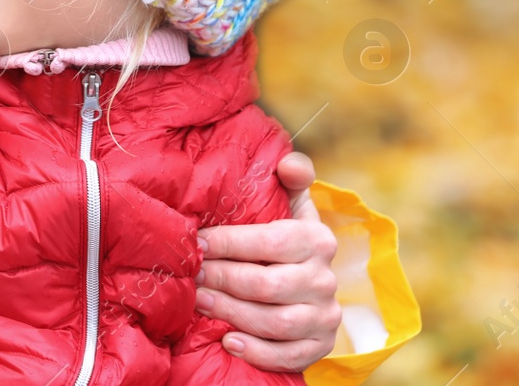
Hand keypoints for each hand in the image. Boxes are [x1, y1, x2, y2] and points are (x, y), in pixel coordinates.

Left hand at [195, 151, 341, 371]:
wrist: (310, 288)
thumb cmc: (288, 240)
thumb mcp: (293, 207)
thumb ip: (292, 179)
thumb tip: (288, 163)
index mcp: (318, 239)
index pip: (272, 241)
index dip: (230, 243)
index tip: (197, 243)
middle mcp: (326, 279)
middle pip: (268, 284)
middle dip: (223, 279)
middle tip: (191, 276)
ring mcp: (325, 316)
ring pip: (275, 322)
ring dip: (232, 313)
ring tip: (200, 302)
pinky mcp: (320, 346)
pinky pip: (289, 356)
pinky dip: (257, 351)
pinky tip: (229, 341)